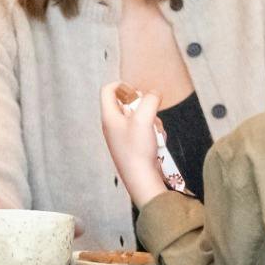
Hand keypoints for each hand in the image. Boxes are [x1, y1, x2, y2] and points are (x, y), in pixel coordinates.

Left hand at [97, 81, 165, 206]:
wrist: (141, 179)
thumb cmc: (138, 150)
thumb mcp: (144, 119)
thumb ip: (150, 100)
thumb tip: (154, 93)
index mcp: (109, 117)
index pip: (107, 90)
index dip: (121, 85)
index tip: (136, 91)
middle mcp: (113, 125)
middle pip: (127, 102)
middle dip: (143, 105)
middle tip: (149, 113)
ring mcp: (123, 136)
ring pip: (140, 116)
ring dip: (152, 120)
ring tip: (155, 132)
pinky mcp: (133, 145)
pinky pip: (145, 130)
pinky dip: (153, 132)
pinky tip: (157, 142)